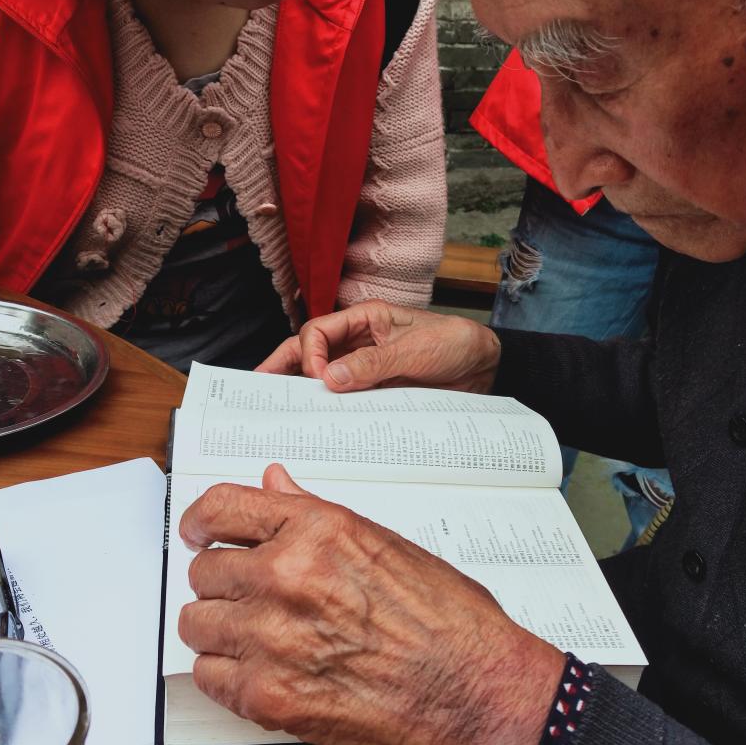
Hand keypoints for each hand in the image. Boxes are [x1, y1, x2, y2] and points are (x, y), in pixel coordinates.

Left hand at [178, 464, 564, 744]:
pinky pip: (208, 678)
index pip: (221, 508)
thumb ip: (315, 515)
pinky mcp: (268, 697)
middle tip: (252, 599)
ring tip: (261, 639)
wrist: (475, 694)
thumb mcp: (386, 546)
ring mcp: (272, 638)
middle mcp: (286, 576)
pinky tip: (266, 673)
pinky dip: (228, 676)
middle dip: (223, 584)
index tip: (196, 533)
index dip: (199, 521)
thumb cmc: (449, 622)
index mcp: (317, 530)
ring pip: (196, 625)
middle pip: (203, 571)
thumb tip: (275, 483)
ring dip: (221, 630)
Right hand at [256, 300, 501, 393]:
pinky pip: (348, 401)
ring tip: (282, 410)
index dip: (310, 354)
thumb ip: (373, 364)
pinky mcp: (377, 392)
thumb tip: (331, 379)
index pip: (319, 332)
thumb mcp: (414, 351)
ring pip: (325, 379)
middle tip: (259, 389)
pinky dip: (333, 411)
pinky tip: (321, 424)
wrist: (486, 366)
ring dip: (305, 392)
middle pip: (311, 353)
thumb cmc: (455, 343)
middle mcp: (360, 343)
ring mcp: (366, 369)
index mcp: (366, 320)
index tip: (318, 379)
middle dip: (283, 368)